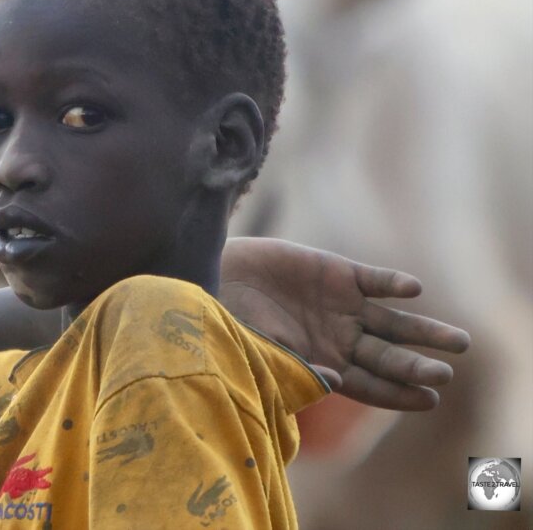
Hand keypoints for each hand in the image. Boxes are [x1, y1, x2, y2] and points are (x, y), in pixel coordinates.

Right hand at [219, 238, 469, 410]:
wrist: (215, 274)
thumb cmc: (231, 321)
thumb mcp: (260, 349)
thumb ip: (296, 365)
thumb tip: (335, 382)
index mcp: (324, 363)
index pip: (371, 385)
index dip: (399, 394)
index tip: (430, 400)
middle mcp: (340, 338)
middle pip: (390, 356)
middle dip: (418, 366)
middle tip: (446, 371)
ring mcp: (342, 305)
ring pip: (394, 322)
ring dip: (424, 330)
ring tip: (458, 341)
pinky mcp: (338, 272)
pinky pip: (375, 280)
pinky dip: (393, 284)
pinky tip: (412, 290)